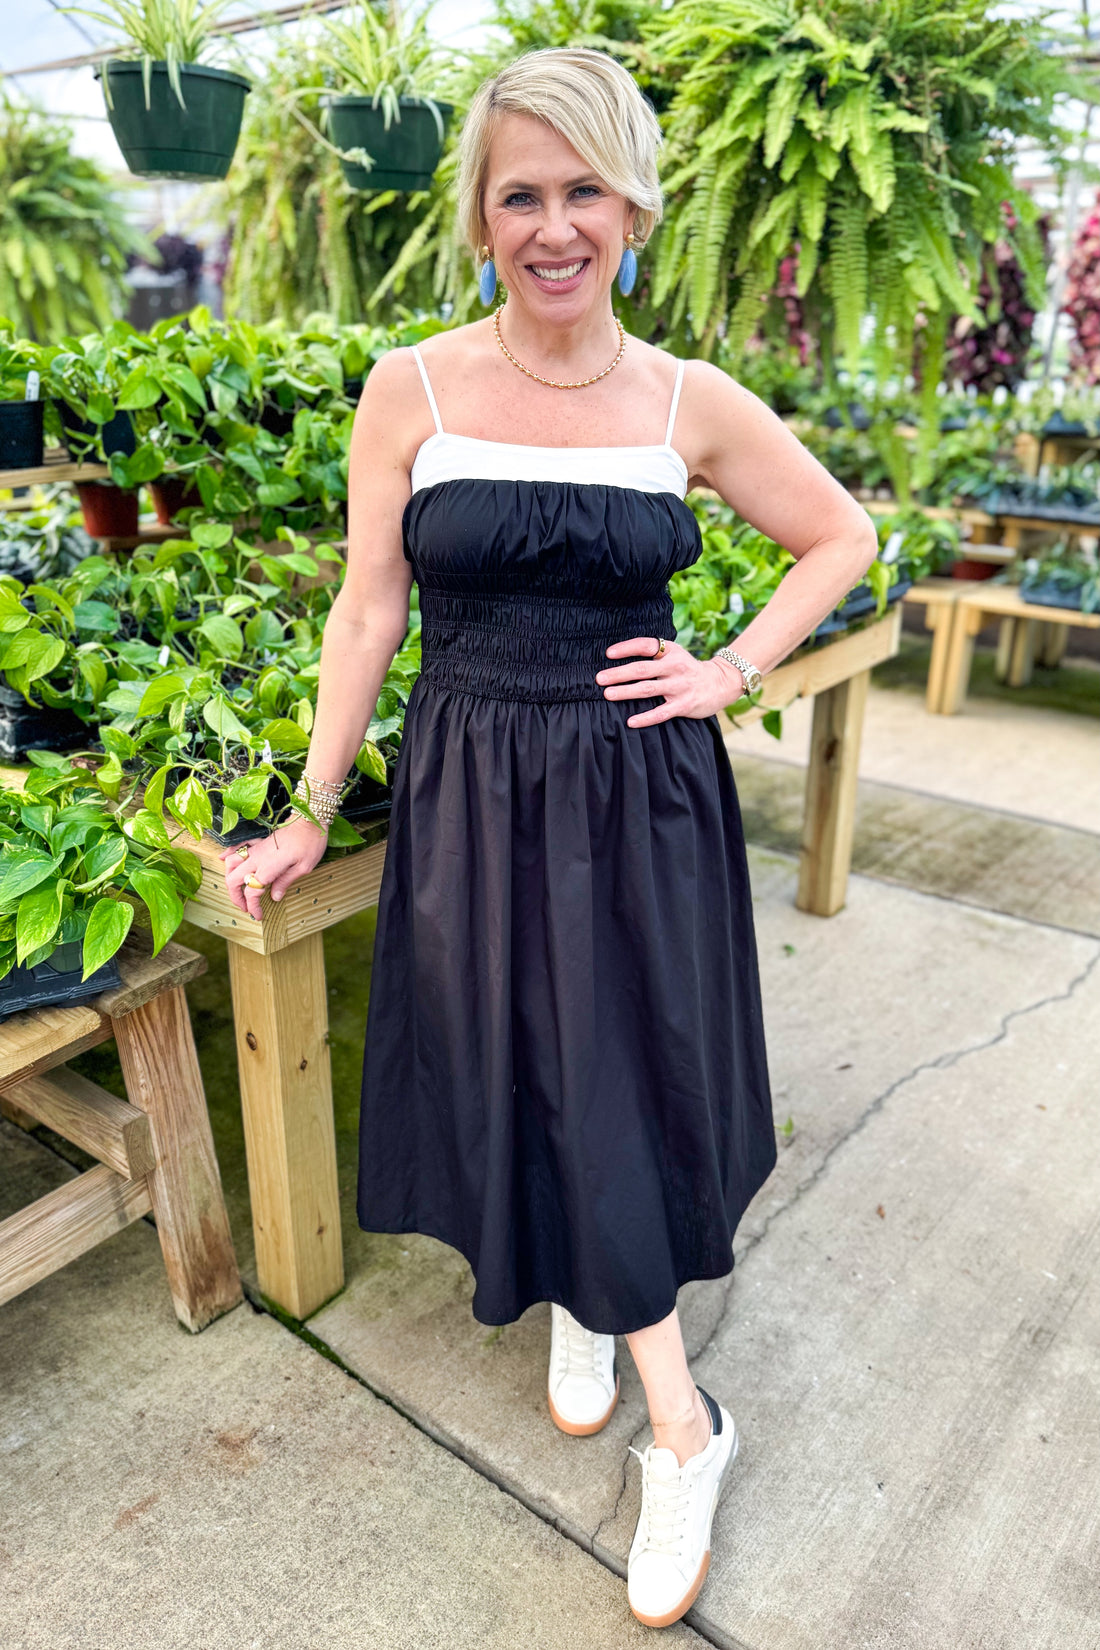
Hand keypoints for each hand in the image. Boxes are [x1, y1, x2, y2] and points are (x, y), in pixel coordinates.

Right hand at [219, 816, 329, 922]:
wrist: (309, 818)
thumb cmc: (310, 842)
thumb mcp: (303, 867)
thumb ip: (285, 882)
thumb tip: (275, 897)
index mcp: (268, 868)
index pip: (252, 892)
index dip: (253, 907)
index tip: (258, 915)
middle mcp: (257, 858)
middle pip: (233, 880)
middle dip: (235, 897)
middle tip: (245, 907)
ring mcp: (255, 849)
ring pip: (230, 864)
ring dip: (230, 879)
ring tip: (237, 889)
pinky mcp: (257, 842)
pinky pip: (236, 847)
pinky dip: (228, 855)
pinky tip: (224, 859)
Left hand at [594, 636, 745, 728]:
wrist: (720, 683)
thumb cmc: (688, 669)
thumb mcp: (675, 655)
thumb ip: (654, 655)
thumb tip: (620, 657)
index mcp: (671, 651)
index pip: (646, 645)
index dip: (626, 648)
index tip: (608, 653)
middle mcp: (675, 667)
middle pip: (642, 669)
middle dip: (619, 673)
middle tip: (599, 678)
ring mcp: (679, 686)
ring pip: (648, 689)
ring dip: (626, 692)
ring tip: (608, 694)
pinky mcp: (684, 705)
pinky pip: (661, 712)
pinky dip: (646, 718)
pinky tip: (631, 721)